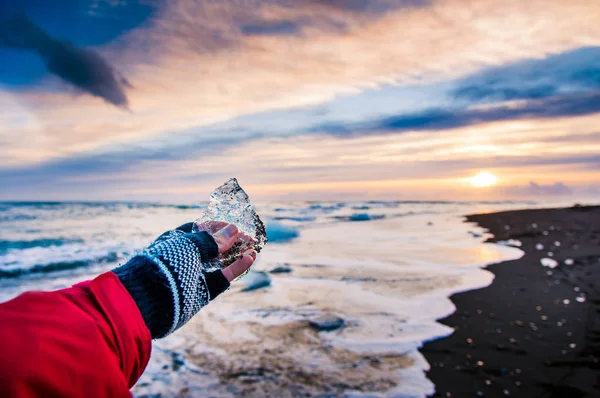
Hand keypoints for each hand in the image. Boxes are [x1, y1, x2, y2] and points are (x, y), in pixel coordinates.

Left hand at [113, 221, 256, 338]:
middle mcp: (184, 258)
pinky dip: (236, 268)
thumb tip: (233, 230)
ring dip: (237, 254)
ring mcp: (193, 275)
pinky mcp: (202, 292)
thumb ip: (213, 239)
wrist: (151, 299)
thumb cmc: (166, 263)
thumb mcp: (190, 244)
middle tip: (249, 237)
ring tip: (253, 246)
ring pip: (220, 262)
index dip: (217, 226)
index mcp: (176, 241)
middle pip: (212, 246)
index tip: (234, 225)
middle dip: (231, 241)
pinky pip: (222, 278)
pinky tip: (250, 258)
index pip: (199, 229)